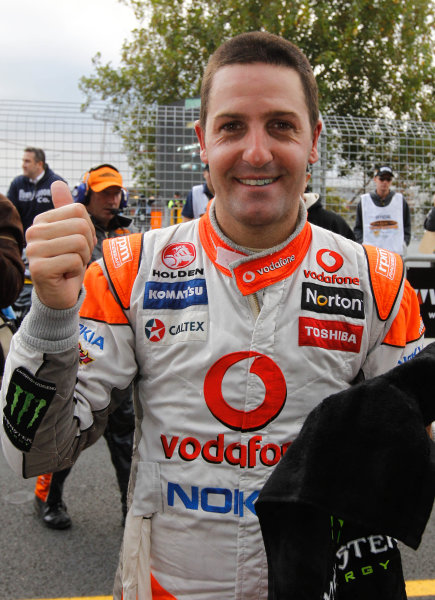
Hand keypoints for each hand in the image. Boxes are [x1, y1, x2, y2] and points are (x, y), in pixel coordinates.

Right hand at [26, 181, 96, 308]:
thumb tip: (58, 183)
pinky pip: (74, 260)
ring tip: (70, 265)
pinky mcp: (39, 268)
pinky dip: (77, 270)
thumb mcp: (71, 233)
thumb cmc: (68, 263)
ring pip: (79, 243)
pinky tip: (65, 275)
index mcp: (42, 221)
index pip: (79, 210)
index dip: (88, 229)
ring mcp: (33, 250)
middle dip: (87, 245)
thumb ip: (66, 209)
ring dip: (82, 258)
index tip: (78, 244)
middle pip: (80, 226)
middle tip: (75, 257)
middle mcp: (33, 232)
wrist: (60, 294)